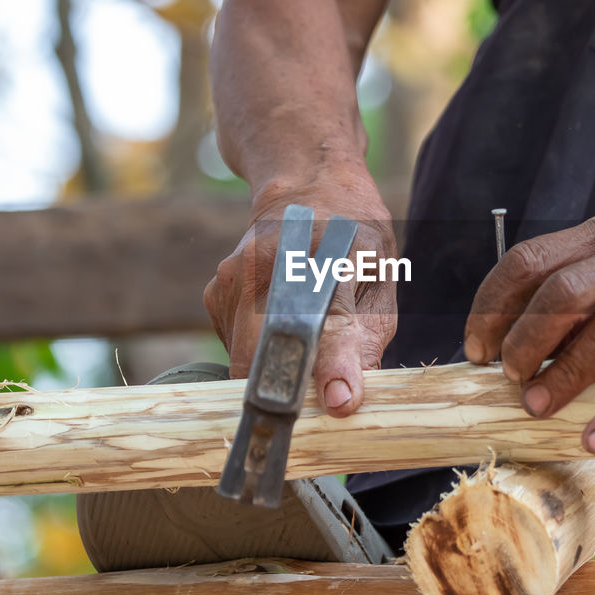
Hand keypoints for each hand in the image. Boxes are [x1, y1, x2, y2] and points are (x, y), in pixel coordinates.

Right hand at [204, 173, 396, 416]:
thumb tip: (346, 401)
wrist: (305, 187)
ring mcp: (235, 276)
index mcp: (334, 254)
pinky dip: (258, 351)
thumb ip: (366, 342)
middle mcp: (274, 261)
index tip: (339, 401)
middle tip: (313, 407)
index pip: (331, 318)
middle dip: (288, 391)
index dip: (335, 365)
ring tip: (303, 336)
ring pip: (247, 359)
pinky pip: (235, 348)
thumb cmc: (354, 242)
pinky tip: (278, 320)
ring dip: (275, 368)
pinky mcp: (214, 293)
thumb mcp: (380, 283)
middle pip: (270, 350)